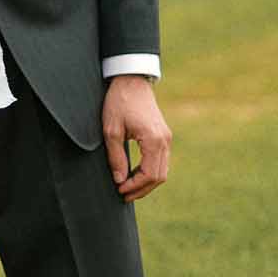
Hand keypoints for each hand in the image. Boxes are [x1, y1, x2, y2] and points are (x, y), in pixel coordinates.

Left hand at [103, 75, 171, 201]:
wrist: (131, 81)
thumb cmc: (118, 103)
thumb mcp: (111, 131)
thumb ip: (116, 157)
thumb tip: (119, 180)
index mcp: (153, 140)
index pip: (149, 174)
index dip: (135, 187)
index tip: (120, 190)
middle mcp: (165, 141)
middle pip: (159, 176)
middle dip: (141, 189)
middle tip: (123, 195)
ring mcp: (166, 138)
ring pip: (162, 170)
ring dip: (146, 182)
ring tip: (127, 187)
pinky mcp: (163, 135)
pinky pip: (160, 160)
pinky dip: (150, 171)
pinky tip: (134, 174)